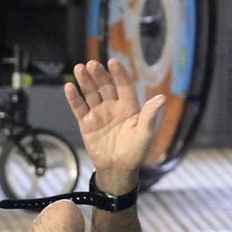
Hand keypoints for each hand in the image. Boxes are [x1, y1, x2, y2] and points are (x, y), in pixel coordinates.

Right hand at [63, 58, 164, 192]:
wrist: (117, 169)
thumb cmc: (135, 153)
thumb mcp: (145, 134)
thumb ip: (150, 115)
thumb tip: (161, 98)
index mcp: (129, 107)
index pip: (124, 86)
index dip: (119, 74)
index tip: (113, 62)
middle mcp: (113, 107)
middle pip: (105, 86)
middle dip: (99, 75)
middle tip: (92, 64)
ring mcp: (99, 114)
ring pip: (90, 93)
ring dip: (85, 81)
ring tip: (79, 68)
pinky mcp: (86, 123)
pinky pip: (79, 108)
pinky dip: (74, 98)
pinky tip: (69, 87)